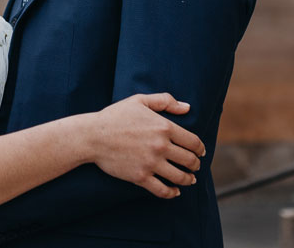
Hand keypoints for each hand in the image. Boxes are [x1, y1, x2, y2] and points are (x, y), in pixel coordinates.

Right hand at [89, 93, 206, 198]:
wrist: (92, 136)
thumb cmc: (115, 116)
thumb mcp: (139, 101)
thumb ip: (165, 101)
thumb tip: (187, 108)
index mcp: (164, 127)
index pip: (193, 142)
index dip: (200, 149)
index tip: (201, 152)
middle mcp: (161, 146)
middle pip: (189, 160)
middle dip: (196, 165)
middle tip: (195, 166)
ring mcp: (151, 163)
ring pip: (179, 177)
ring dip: (188, 180)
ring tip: (189, 180)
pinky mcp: (140, 177)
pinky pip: (162, 190)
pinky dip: (172, 193)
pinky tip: (175, 192)